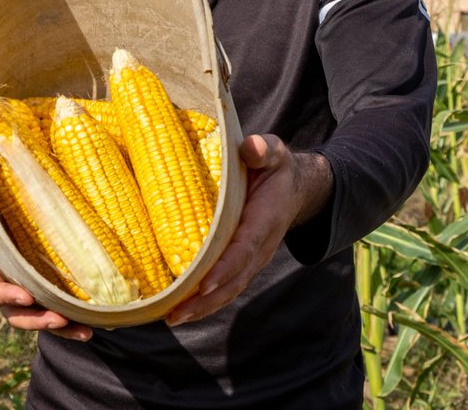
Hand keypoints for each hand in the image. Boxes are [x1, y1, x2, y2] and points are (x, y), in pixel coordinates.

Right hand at [0, 190, 92, 340]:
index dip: (7, 296)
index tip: (26, 296)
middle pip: (16, 313)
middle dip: (37, 320)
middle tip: (59, 320)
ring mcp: (19, 287)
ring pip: (37, 315)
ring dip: (60, 327)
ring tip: (84, 331)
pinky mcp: (37, 283)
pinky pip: (51, 304)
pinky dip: (69, 318)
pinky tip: (90, 322)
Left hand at [165, 134, 331, 325]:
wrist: (294, 188)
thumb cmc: (275, 167)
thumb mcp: (273, 152)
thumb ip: (263, 150)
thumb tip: (249, 148)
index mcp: (264, 220)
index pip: (244, 248)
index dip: (225, 268)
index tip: (204, 284)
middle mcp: (259, 246)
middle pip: (233, 280)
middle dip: (206, 300)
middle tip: (176, 314)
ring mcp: (251, 259)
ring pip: (228, 290)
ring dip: (202, 307)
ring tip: (172, 318)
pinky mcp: (241, 263)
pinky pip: (224, 287)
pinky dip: (204, 301)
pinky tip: (180, 309)